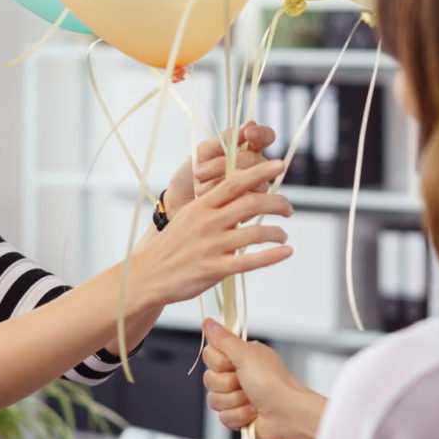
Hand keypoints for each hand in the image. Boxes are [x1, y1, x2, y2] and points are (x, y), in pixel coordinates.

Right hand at [132, 159, 292, 307]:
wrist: (148, 273)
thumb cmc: (173, 245)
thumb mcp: (189, 217)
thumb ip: (214, 206)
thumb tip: (243, 194)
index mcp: (201, 205)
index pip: (235, 181)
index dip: (260, 171)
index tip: (279, 164)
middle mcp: (208, 222)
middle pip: (251, 203)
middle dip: (277, 202)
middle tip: (289, 208)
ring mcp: (212, 246)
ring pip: (255, 233)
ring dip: (277, 232)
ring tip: (284, 235)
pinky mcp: (215, 269)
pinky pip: (250, 261)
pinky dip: (273, 255)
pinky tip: (286, 252)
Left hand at [162, 123, 276, 216]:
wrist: (178, 203)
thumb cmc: (190, 175)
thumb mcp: (203, 152)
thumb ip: (227, 139)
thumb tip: (251, 124)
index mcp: (245, 149)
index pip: (265, 137)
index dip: (261, 134)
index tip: (248, 133)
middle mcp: (255, 167)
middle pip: (255, 160)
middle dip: (224, 164)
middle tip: (199, 172)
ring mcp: (254, 187)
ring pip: (254, 180)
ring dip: (223, 182)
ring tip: (200, 189)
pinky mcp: (250, 207)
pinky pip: (248, 200)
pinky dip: (226, 198)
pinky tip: (212, 200)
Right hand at [201, 318, 325, 438]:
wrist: (288, 414)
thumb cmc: (274, 383)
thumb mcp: (246, 355)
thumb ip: (223, 339)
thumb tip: (208, 322)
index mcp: (241, 356)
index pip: (210, 356)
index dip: (218, 363)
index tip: (233, 363)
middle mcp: (238, 374)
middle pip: (209, 379)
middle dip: (228, 384)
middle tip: (246, 382)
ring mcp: (237, 396)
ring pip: (214, 400)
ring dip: (235, 401)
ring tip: (252, 399)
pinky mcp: (238, 415)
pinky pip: (222, 417)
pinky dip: (239, 416)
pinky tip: (252, 412)